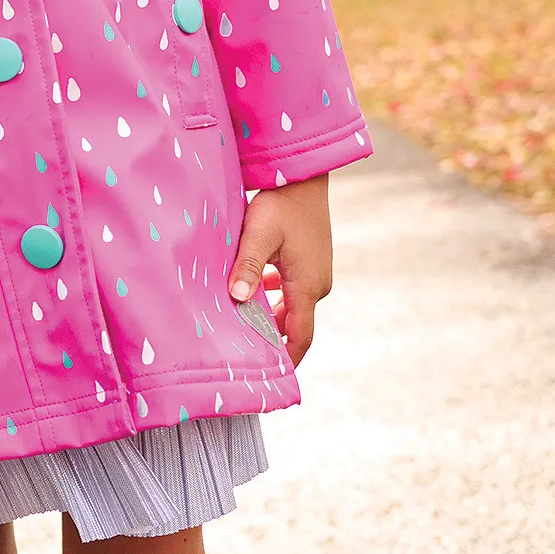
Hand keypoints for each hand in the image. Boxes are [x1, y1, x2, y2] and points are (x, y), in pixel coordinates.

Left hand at [227, 174, 332, 367]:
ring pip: (291, 306)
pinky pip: (291, 289)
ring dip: (269, 315)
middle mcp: (316, 284)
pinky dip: (273, 296)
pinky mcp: (309, 261)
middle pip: (294, 325)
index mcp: (307, 286)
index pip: (299, 338)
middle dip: (270, 338)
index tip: (269, 377)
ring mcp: (315, 273)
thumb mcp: (259, 234)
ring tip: (239, 320)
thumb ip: (249, 267)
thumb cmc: (281, 203)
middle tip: (240, 349)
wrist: (303, 176)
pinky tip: (249, 289)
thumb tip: (238, 298)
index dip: (286, 360)